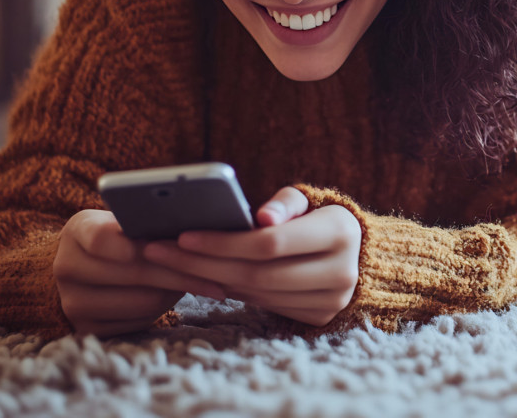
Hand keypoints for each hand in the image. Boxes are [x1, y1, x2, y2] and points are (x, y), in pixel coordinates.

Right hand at [53, 209, 226, 336]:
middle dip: (179, 270)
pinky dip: (163, 309)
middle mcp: (66, 266)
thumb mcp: (124, 219)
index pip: (103, 238)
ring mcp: (72, 301)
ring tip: (199, 281)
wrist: (89, 266)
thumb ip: (146, 219)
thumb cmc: (121, 235)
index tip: (167, 247)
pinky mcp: (86, 328)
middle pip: (133, 272)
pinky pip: (137, 321)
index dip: (135, 245)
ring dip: (175, 291)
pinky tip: (175, 296)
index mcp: (76, 230)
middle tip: (214, 272)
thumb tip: (196, 220)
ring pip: (141, 300)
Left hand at [142, 187, 361, 326]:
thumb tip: (261, 215)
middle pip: (257, 274)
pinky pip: (265, 306)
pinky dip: (232, 292)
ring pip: (257, 295)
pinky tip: (206, 278)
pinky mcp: (319, 318)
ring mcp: (331, 301)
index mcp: (339, 233)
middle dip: (203, 264)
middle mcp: (341, 272)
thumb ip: (284, 202)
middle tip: (160, 253)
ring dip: (210, 280)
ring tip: (174, 265)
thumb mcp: (307, 199)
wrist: (356, 252)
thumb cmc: (318, 217)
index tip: (183, 236)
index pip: (269, 243)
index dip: (224, 242)